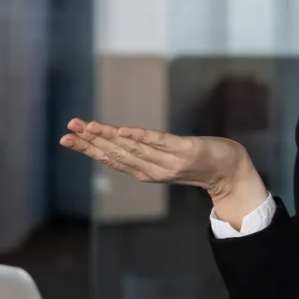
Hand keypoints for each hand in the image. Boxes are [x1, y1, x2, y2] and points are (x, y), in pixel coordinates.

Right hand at [59, 119, 266, 211]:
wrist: (231, 170)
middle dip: (90, 142)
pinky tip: (121, 130)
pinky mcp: (186, 150)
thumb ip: (146, 153)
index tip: (67, 138)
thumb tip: (121, 140)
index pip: (112, 159)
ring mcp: (170, 161)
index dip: (88, 149)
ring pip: (132, 147)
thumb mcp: (167, 160)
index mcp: (147, 172)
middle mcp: (154, 169)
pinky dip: (139, 136)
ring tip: (87, 126)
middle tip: (67, 130)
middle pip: (116, 153)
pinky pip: (159, 142)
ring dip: (107, 136)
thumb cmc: (199, 162)